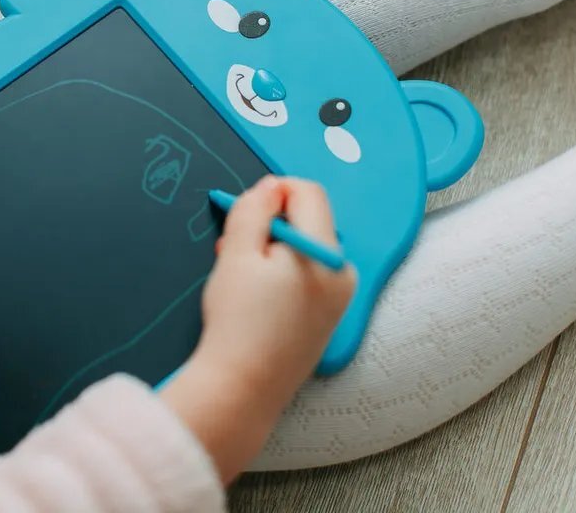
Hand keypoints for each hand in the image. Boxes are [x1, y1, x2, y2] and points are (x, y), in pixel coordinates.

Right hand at [160, 175, 354, 482]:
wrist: (242, 389)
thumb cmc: (237, 323)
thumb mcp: (236, 253)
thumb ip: (253, 209)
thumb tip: (272, 187)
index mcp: (325, 253)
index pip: (310, 193)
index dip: (274, 190)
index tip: (244, 209)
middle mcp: (342, 273)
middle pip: (309, 221)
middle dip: (269, 224)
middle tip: (232, 247)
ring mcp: (340, 298)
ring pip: (306, 249)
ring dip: (272, 249)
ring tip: (239, 274)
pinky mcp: (329, 318)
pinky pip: (310, 276)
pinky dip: (283, 274)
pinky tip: (256, 295)